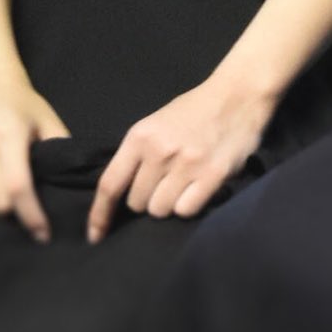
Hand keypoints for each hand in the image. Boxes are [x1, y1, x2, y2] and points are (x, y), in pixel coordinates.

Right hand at [0, 78, 70, 241]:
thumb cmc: (25, 109)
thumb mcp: (49, 121)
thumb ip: (61, 151)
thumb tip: (73, 186)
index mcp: (10, 131)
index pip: (17, 184)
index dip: (31, 215)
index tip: (43, 234)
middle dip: (12, 214)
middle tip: (21, 209)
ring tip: (0, 203)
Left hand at [86, 70, 276, 243]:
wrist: (237, 94)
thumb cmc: (193, 110)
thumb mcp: (156, 123)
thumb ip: (139, 154)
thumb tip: (122, 192)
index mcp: (140, 136)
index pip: (110, 184)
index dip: (99, 215)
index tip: (95, 236)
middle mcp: (159, 151)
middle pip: (137, 203)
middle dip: (146, 200)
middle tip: (162, 184)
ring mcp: (186, 164)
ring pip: (160, 210)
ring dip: (167, 204)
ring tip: (182, 184)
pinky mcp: (212, 176)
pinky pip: (186, 210)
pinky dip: (188, 206)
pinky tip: (196, 188)